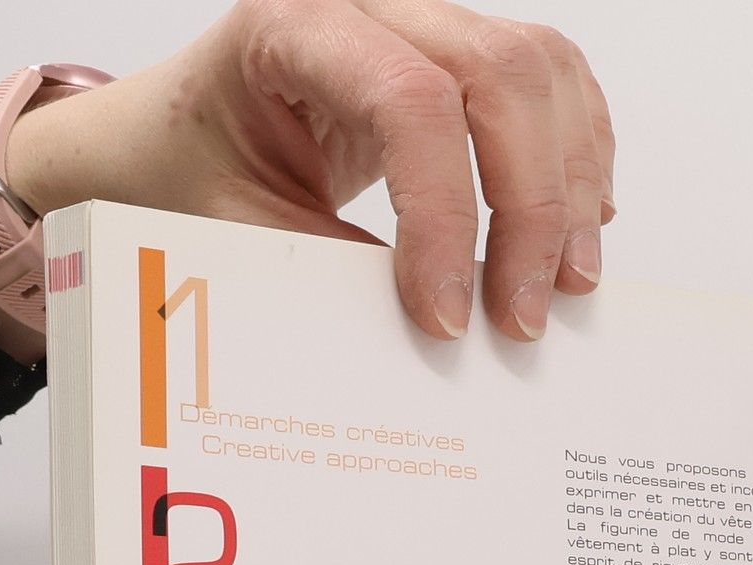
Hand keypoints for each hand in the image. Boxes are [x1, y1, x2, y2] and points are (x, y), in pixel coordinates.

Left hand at [0, 0, 615, 358]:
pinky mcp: (458, 52)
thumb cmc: (192, 171)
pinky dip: (579, 156)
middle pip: (498, 75)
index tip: (447, 316)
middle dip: (529, 209)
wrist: (173, 136)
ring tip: (566, 283)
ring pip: (541, 70)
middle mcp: (371, 1)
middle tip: (523, 316)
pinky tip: (578, 226)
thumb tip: (429, 343)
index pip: (409, 101)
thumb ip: (327, 275)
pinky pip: (551, 81)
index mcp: (294, 23)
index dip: (446, 214)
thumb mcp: (238, 234)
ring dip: (569, 183)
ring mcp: (423, 17)